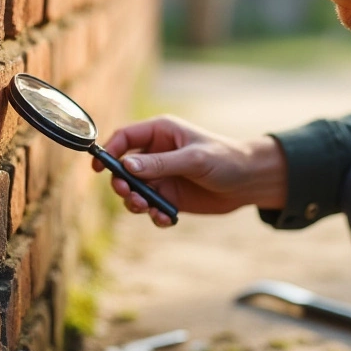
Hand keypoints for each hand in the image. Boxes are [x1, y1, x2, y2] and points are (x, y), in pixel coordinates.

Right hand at [91, 115, 287, 226]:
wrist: (251, 181)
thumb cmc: (226, 159)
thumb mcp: (193, 159)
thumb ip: (160, 163)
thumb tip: (126, 166)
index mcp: (161, 132)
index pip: (125, 137)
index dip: (109, 151)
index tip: (99, 168)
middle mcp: (157, 153)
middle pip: (123, 168)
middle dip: (122, 183)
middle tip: (130, 194)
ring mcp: (163, 176)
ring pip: (134, 190)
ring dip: (135, 201)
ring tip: (148, 208)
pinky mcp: (170, 197)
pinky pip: (151, 207)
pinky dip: (153, 214)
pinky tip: (166, 218)